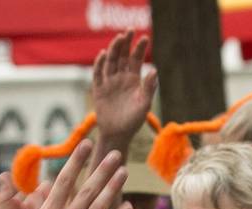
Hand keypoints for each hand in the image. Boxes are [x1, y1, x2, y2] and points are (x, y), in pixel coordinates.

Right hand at [0, 140, 130, 208]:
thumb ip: (5, 201)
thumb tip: (3, 176)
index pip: (64, 182)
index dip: (76, 162)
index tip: (87, 145)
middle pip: (86, 191)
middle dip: (102, 170)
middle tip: (116, 153)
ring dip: (112, 189)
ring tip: (124, 172)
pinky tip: (127, 208)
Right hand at [92, 31, 157, 146]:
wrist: (118, 134)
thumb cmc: (133, 121)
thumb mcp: (144, 105)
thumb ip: (149, 88)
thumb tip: (154, 70)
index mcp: (133, 79)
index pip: (136, 59)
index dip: (139, 48)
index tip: (145, 38)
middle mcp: (121, 77)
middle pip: (122, 56)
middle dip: (125, 43)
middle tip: (129, 31)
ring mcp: (109, 82)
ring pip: (110, 61)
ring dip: (114, 49)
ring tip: (118, 38)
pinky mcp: (99, 89)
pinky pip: (98, 74)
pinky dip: (99, 64)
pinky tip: (103, 54)